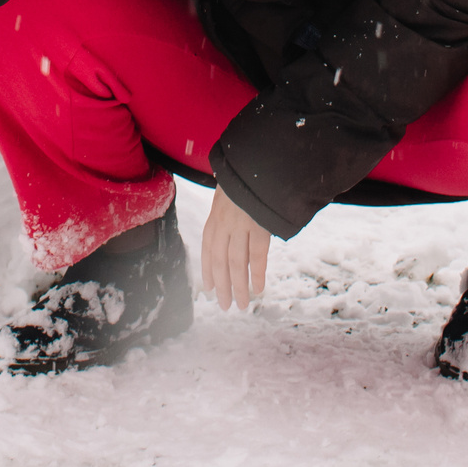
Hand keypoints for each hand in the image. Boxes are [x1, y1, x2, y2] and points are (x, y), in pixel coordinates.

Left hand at [200, 188, 272, 310]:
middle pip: (220, 261)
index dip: (208, 270)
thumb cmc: (244, 176)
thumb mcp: (228, 192)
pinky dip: (257, 274)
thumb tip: (229, 228)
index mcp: (215, 216)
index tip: (210, 288)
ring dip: (239, 287)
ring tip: (240, 305)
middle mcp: (224, 223)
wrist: (256, 161)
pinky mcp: (260, 225)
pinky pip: (257, 255)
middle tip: (225, 306)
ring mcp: (241, 225)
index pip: (207, 249)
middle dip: (223, 286)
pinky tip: (258, 289)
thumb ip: (227, 211)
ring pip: (236, 263)